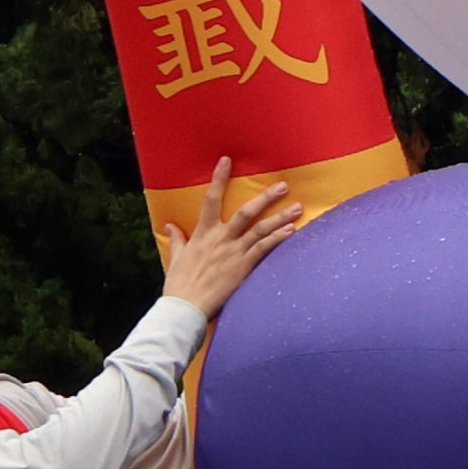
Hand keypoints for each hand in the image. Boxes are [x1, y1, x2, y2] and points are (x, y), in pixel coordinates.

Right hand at [158, 159, 307, 319]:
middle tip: (283, 185)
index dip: (218, 178)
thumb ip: (177, 240)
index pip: (210, 200)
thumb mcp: (176, 259)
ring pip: (260, 229)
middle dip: (265, 198)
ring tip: (297, 207)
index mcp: (202, 234)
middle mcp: (220, 239)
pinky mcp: (242, 267)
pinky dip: (278, 239)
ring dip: (280, 217)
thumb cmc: (179, 285)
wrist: (184, 308)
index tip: (226, 160)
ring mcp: (233, 252)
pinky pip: (264, 249)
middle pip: (245, 212)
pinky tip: (292, 231)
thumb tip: (169, 225)